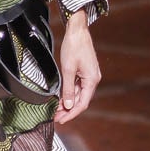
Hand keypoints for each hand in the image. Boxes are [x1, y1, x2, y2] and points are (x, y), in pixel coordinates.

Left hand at [55, 9, 100, 125]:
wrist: (77, 30)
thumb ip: (68, 89)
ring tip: (57, 110)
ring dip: (69, 102)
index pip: (82, 104)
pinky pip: (78, 86)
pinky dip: (70, 93)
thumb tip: (68, 105)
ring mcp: (90, 75)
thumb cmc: (73, 47)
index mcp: (92, 80)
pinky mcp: (85, 71)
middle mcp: (93, 79)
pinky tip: (62, 98)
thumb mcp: (68, 70)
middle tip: (56, 117)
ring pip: (79, 94)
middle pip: (81, 100)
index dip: (72, 114)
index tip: (62, 120)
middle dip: (69, 110)